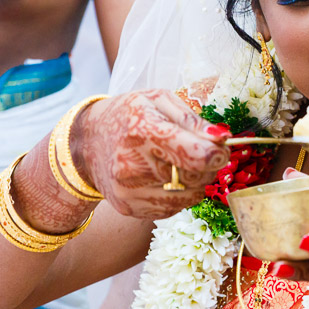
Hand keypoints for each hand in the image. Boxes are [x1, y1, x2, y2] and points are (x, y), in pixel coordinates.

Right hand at [72, 90, 229, 218]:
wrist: (87, 143)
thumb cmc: (128, 115)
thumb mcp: (158, 100)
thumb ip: (192, 119)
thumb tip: (222, 139)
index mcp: (142, 130)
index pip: (194, 155)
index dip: (216, 154)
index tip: (220, 149)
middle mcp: (132, 165)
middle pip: (196, 177)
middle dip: (208, 166)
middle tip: (202, 153)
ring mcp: (130, 191)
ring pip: (188, 197)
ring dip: (196, 182)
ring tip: (183, 165)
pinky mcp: (129, 209)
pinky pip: (173, 209)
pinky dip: (180, 195)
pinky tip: (167, 178)